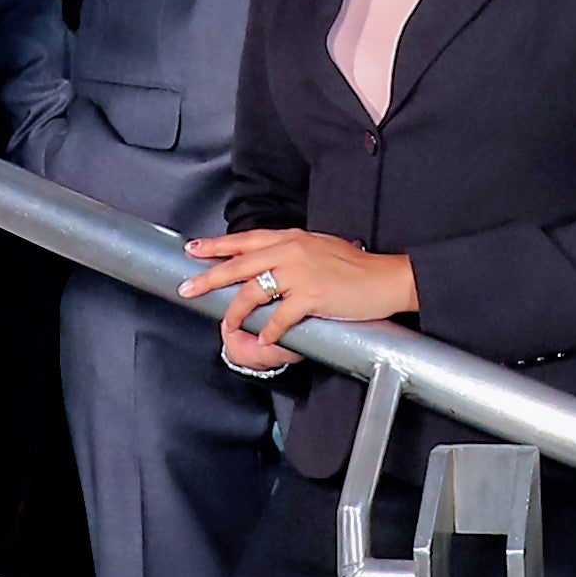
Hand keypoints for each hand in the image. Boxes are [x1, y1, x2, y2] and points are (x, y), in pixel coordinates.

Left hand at [178, 228, 418, 372]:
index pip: (246, 240)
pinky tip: (263, 339)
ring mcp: (300, 273)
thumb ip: (291, 250)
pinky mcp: (311, 296)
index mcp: (291, 238)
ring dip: (236, 311)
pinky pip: (279, 316)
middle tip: (188, 288)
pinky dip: (269, 330)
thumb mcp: (318, 246)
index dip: (217, 245)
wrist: (386, 277)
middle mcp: (291, 251)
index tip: (193, 249)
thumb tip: (269, 259)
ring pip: (253, 292)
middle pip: (239, 264)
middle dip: (210, 277)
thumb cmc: (355, 265)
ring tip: (229, 325)